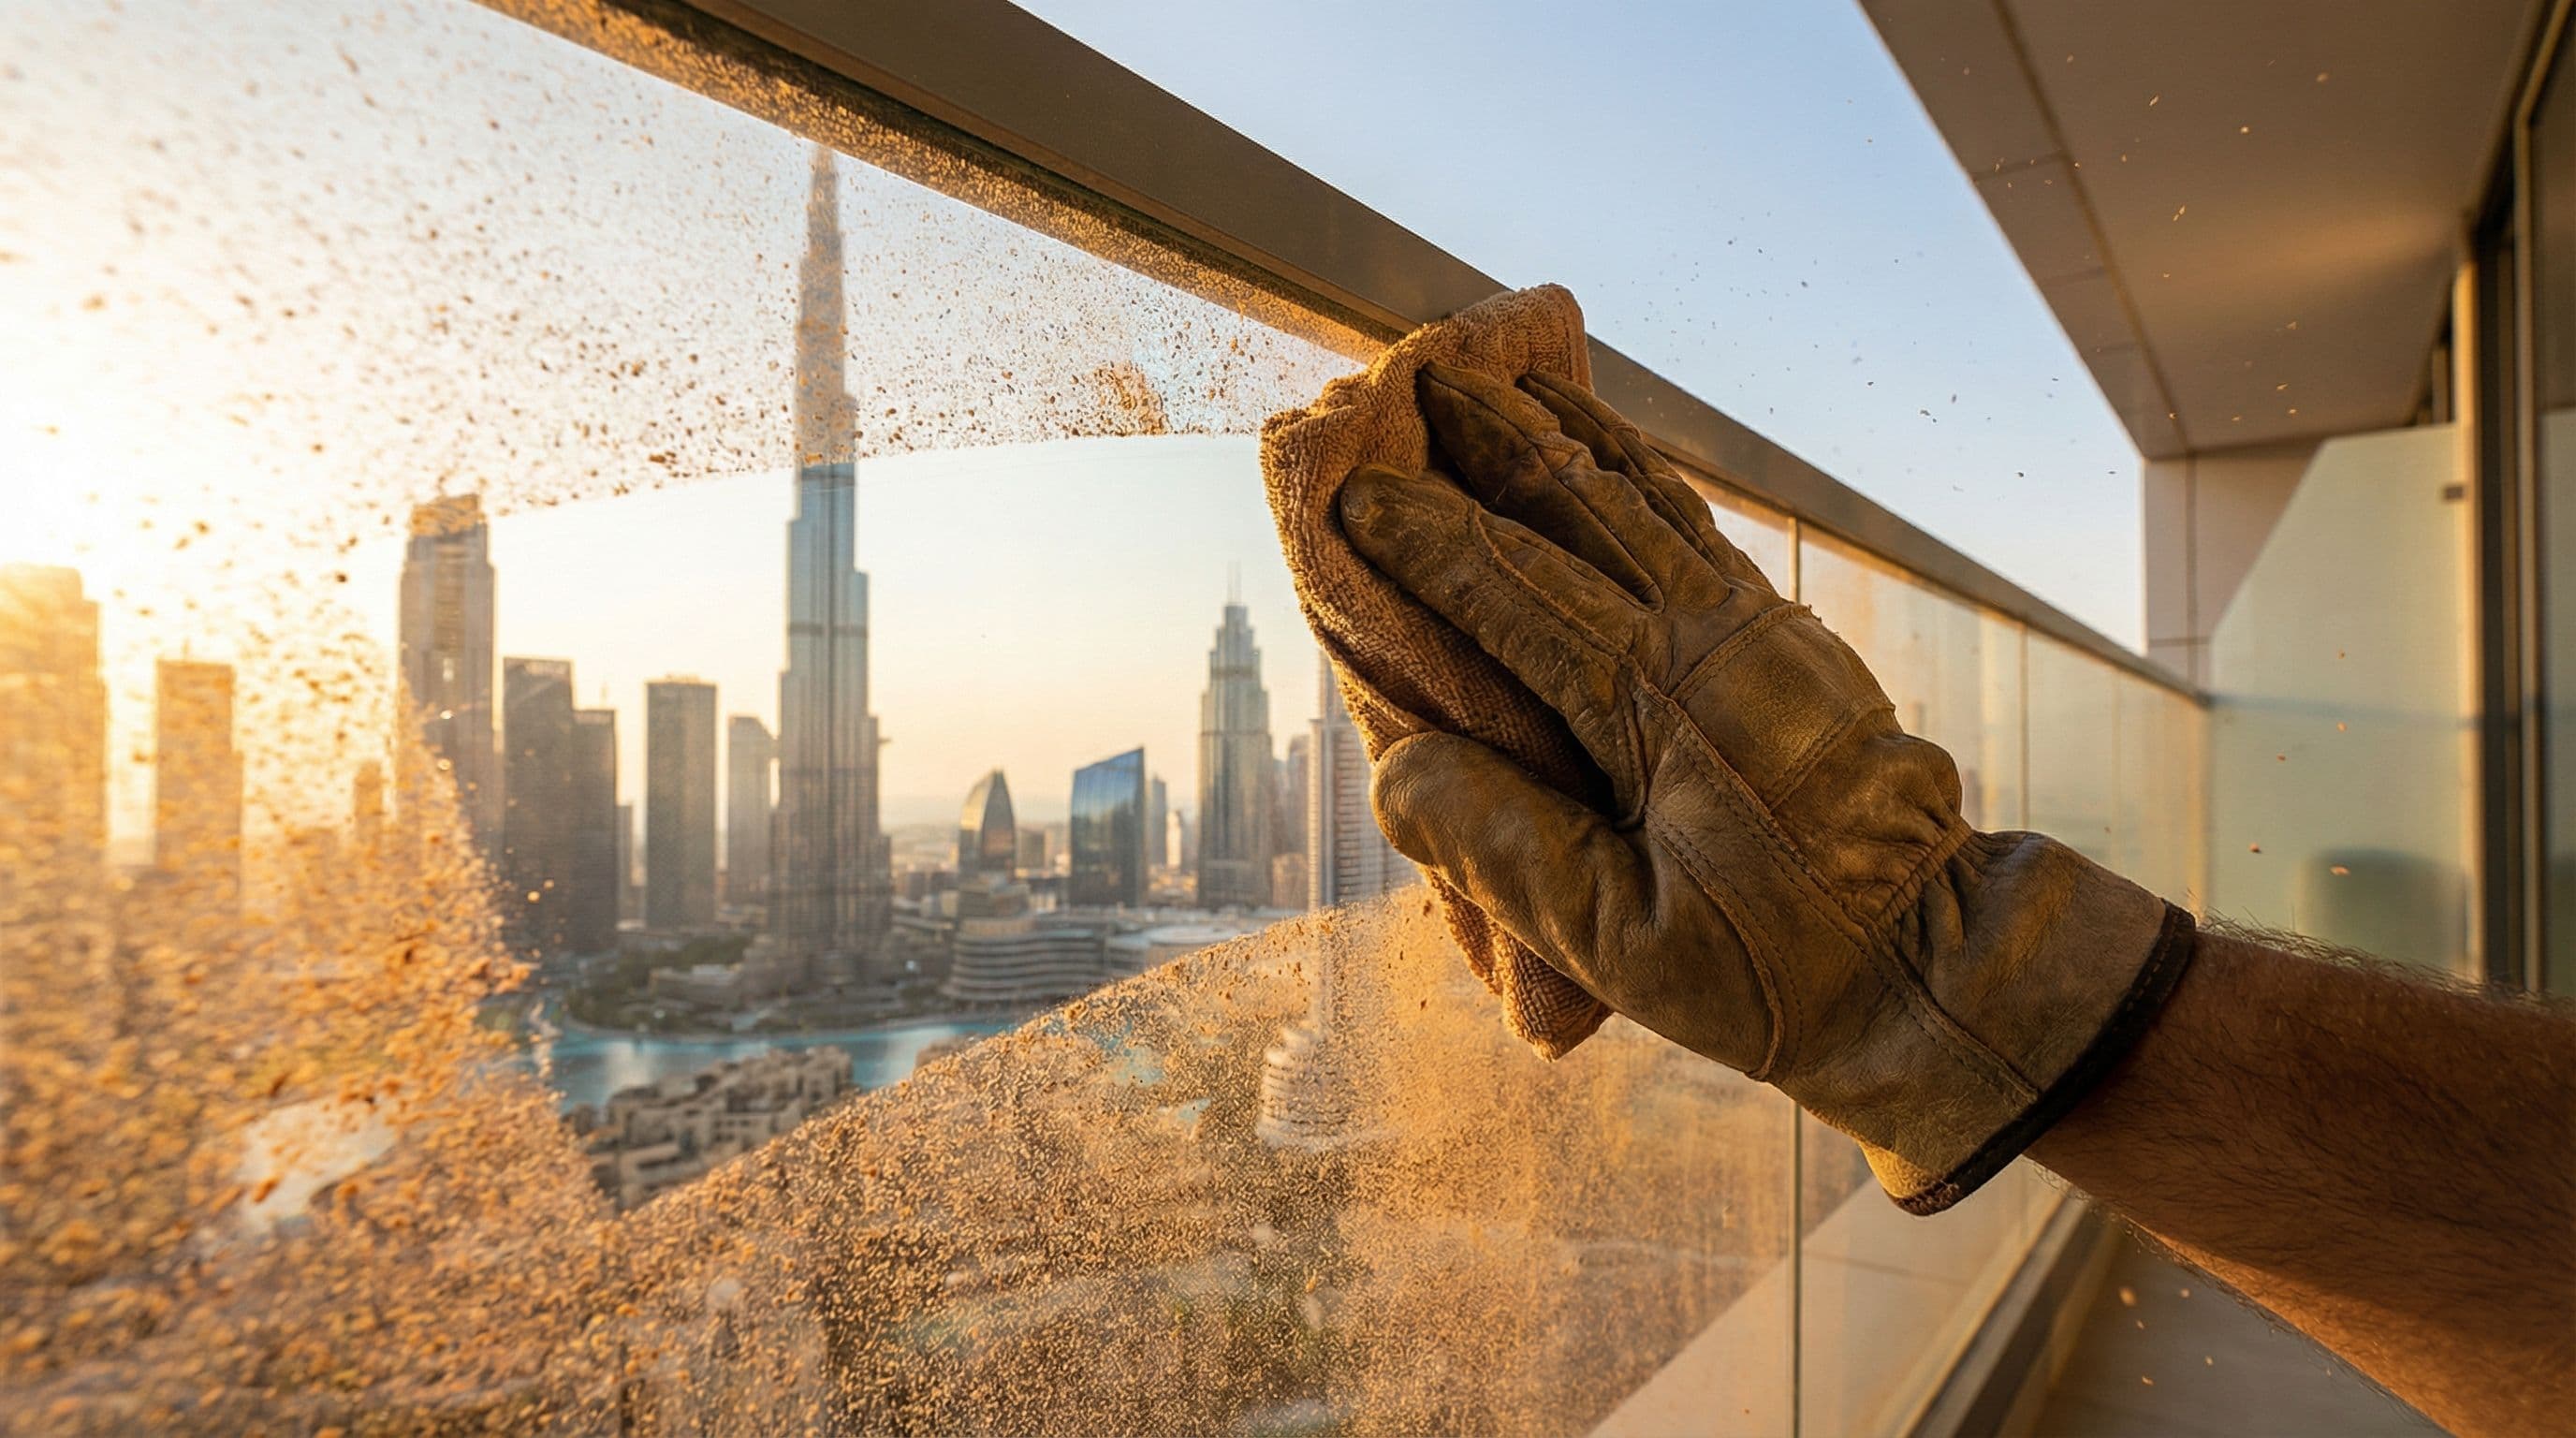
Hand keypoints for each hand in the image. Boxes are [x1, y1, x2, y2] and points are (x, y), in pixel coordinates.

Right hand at [1340, 363, 2191, 1211]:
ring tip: (1512, 378)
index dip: (1426, 538)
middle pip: (1582, 506)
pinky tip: (1613, 459)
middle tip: (1420, 368)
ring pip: (1648, 497)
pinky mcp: (1792, 642)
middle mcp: (1709, 636)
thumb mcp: (1623, 947)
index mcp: (1655, 703)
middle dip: (1494, 436)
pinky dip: (1641, 474)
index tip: (1356, 493)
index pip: (1512, 590)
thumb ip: (1505, 853)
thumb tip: (1395, 767)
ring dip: (1571, 432)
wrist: (1940, 969)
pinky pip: (1699, 528)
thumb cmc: (1777, 973)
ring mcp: (1760, 628)